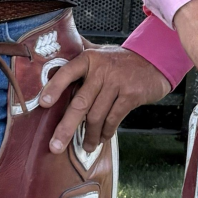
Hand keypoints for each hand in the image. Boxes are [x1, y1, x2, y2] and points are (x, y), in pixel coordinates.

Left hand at [41, 45, 170, 153]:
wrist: (154, 61)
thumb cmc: (120, 60)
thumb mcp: (99, 51)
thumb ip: (79, 52)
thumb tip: (51, 55)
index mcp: (89, 59)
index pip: (67, 72)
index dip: (54, 87)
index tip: (43, 104)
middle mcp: (102, 70)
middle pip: (80, 103)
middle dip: (66, 127)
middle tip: (55, 146)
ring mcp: (117, 83)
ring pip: (97, 116)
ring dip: (89, 135)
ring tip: (86, 146)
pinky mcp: (131, 95)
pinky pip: (113, 119)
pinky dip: (106, 132)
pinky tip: (101, 138)